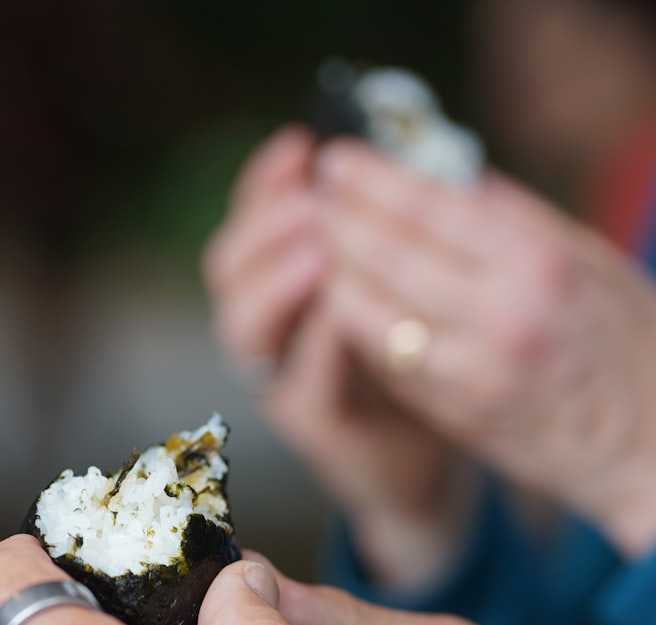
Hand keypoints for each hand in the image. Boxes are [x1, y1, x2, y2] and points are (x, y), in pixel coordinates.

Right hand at [204, 127, 475, 587]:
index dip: (266, 180)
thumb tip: (403, 151)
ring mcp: (279, 377)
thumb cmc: (414, 351)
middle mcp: (266, 327)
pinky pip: (300, 382)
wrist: (427, 451)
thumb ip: (389, 228)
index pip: (250, 217)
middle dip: (266, 223)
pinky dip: (316, 346)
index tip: (303, 143)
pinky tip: (339, 313)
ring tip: (317, 250)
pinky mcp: (310, 423)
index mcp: (280, 280)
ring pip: (243, 327)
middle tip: (310, 198)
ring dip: (277, 282)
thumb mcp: (401, 279)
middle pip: (228, 266)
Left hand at [313, 139, 655, 555]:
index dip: (373, 180)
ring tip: (325, 251)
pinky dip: (362, 327)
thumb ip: (522, 222)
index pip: (431, 207)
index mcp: (542, 267)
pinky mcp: (455, 417)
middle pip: (386, 255)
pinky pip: (387, 362)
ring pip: (369, 315)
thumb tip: (452, 177)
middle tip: (315, 200)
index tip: (339, 161)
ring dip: (336, 276)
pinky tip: (352, 304)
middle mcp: (500, 319)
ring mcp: (471, 375)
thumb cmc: (653, 354)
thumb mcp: (605, 266)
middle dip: (339, 221)